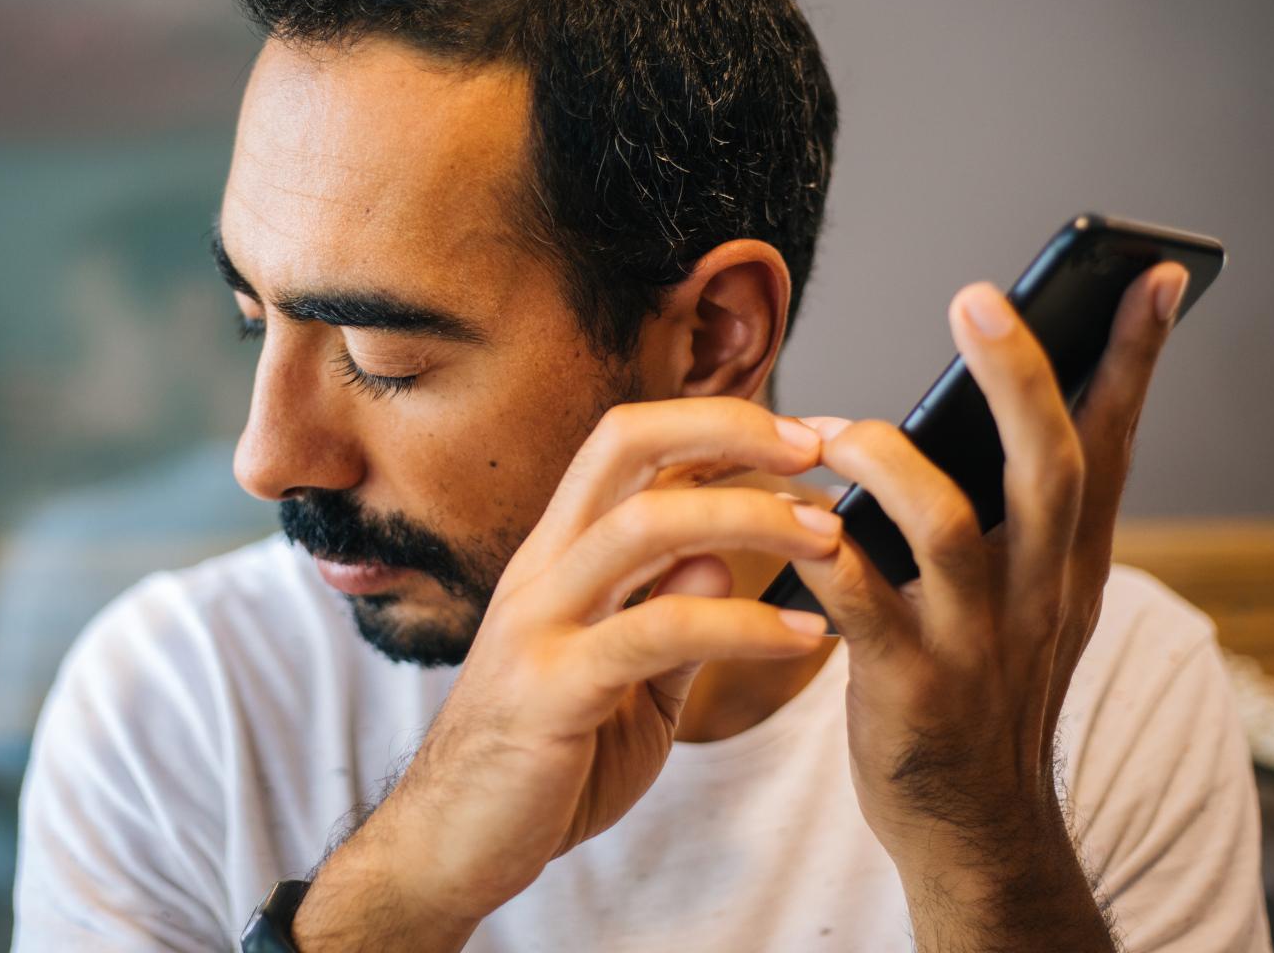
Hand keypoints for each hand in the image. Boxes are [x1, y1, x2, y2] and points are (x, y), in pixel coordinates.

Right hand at [292, 398, 840, 950]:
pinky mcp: (552, 691)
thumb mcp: (623, 685)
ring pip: (644, 525)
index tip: (796, 436)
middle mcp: (541, 571)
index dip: (711, 424)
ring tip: (826, 537)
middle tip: (815, 449)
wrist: (446, 849)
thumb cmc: (537, 768)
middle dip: (726, 430)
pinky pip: (658, 632)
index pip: (626, 447)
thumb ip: (667, 620)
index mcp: (556, 559)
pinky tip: (800, 636)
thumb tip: (718, 555)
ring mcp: (538, 624)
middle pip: (625, 447)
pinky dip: (743, 622)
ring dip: (749, 517)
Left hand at [792, 261, 1189, 948]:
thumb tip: (1009, 390)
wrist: (975, 824)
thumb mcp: (1038, 595)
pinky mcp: (911, 691)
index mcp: (1070, 561)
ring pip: (947, 529)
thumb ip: (1026, 507)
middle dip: (1016, 378)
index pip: (1111, 442)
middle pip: (1046, 468)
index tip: (1152, 275)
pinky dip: (824, 554)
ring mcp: (978, 645)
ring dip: (887, 463)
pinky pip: (862, 606)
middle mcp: (1040, 594)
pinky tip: (794, 524)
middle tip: (978, 298)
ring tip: (836, 430)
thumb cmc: (988, 682)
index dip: (1133, 359)